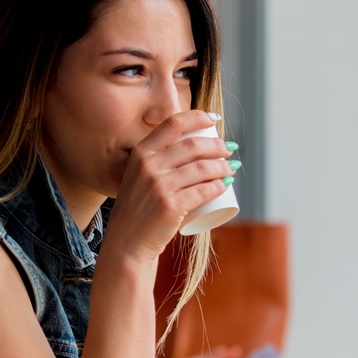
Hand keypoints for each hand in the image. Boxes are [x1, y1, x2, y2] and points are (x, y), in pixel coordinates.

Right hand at [106, 110, 234, 259]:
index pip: (173, 124)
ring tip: (230, 168)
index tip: (214, 120)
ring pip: (202, 168)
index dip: (197, 117)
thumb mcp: (138, 175)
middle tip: (228, 149)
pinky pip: (203, 191)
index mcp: (141, 152)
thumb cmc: (139, 207)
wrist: (127, 240)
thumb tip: (190, 142)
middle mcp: (148, 165)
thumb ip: (154, 159)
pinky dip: (218, 186)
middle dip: (217, 144)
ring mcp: (159, 186)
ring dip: (222, 166)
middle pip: (193, 145)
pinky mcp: (171, 206)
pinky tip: (225, 184)